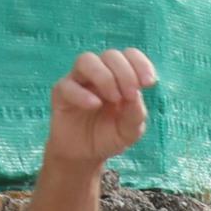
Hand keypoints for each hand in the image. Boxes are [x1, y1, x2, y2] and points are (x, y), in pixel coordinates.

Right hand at [48, 47, 156, 163]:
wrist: (84, 154)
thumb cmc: (109, 136)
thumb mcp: (129, 131)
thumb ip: (136, 114)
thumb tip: (136, 96)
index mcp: (120, 77)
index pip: (130, 55)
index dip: (140, 63)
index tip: (149, 83)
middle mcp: (99, 73)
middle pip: (110, 55)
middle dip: (125, 72)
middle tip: (130, 95)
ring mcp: (79, 81)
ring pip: (87, 60)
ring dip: (104, 76)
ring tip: (114, 98)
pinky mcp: (61, 93)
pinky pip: (68, 85)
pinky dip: (82, 94)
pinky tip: (94, 105)